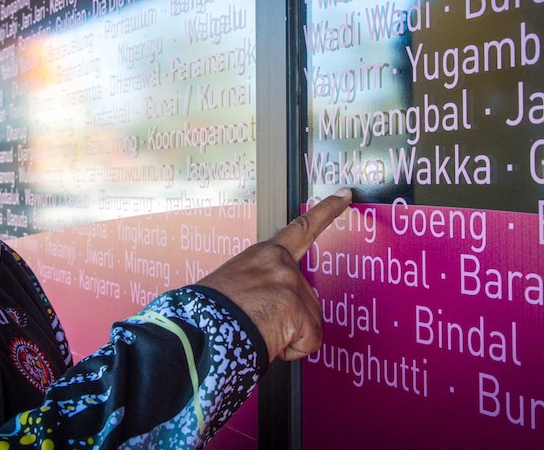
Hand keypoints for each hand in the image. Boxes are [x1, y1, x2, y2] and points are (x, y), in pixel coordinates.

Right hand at [198, 188, 351, 361]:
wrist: (198, 332)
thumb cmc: (210, 313)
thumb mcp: (236, 283)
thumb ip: (265, 283)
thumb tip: (275, 306)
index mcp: (264, 254)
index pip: (301, 228)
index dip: (327, 211)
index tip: (345, 195)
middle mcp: (280, 263)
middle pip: (308, 297)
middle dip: (293, 318)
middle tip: (260, 323)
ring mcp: (290, 283)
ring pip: (311, 321)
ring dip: (290, 335)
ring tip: (258, 331)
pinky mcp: (296, 308)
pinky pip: (310, 340)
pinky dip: (292, 349)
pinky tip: (268, 342)